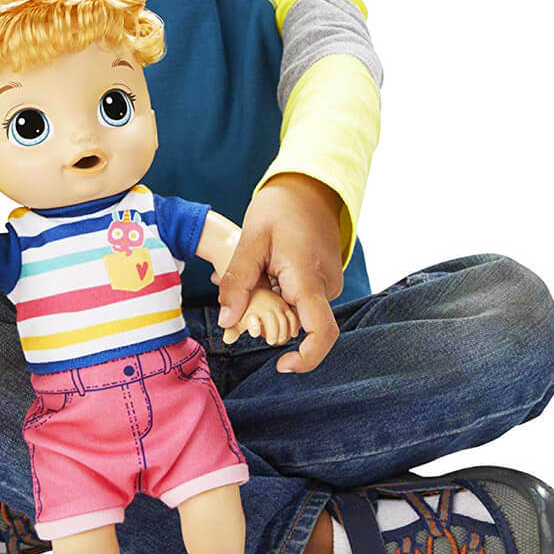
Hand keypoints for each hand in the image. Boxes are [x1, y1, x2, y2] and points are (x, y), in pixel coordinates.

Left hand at [216, 173, 344, 372]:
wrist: (310, 187)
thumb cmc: (281, 208)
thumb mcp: (251, 238)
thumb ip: (239, 280)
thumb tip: (227, 321)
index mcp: (307, 278)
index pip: (321, 333)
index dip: (307, 359)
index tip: (282, 366)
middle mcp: (324, 286)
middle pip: (299, 325)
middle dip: (269, 320)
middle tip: (239, 294)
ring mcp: (326, 283)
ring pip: (297, 311)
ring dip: (272, 303)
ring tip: (252, 273)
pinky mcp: (322, 280)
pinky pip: (301, 298)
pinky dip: (280, 294)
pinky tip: (265, 272)